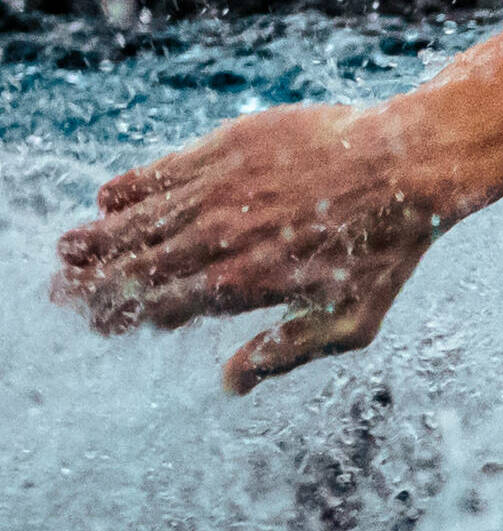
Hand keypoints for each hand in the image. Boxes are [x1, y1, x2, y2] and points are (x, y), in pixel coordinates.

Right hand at [53, 102, 452, 393]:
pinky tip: (107, 201)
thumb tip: (228, 384)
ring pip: (136, 219)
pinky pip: (160, 171)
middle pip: (134, 267)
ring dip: (96, 238)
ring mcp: (220, 190)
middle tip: (64, 293)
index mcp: (241, 286)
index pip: (158, 308)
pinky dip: (128, 189)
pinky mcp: (228, 146)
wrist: (411, 164)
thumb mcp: (351, 324)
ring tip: (68, 252)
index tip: (103, 323)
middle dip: (92, 283)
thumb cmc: (387, 250)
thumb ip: (285, 354)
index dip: (124, 317)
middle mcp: (220, 239)